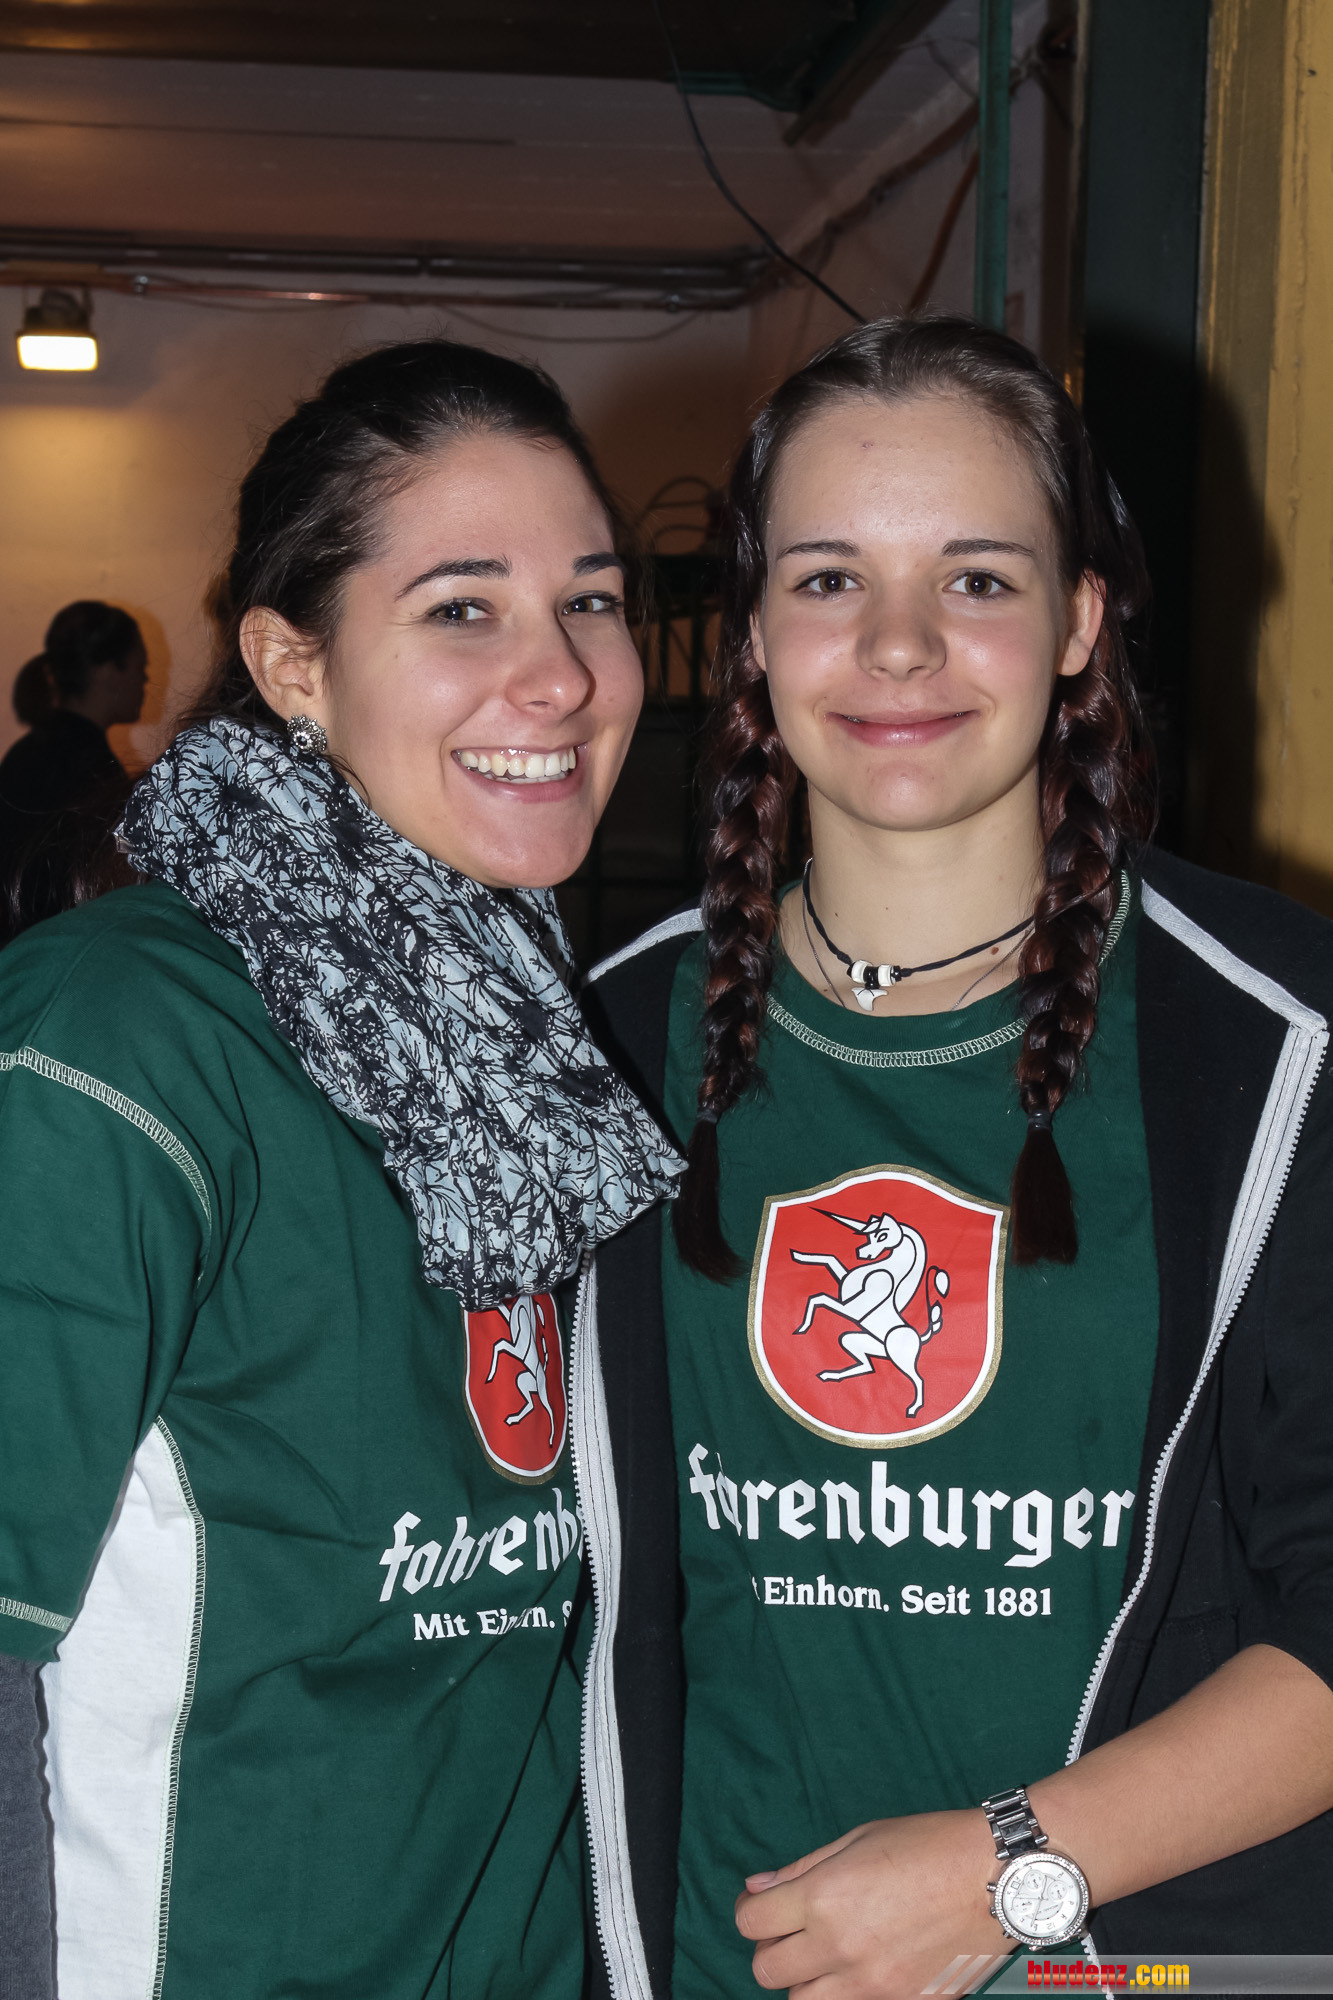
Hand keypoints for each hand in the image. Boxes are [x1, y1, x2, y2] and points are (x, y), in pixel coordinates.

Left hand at [734, 1809, 1009, 1997]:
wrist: (994, 1878)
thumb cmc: (929, 1846)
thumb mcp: (858, 1840)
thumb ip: (802, 1869)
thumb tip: (757, 1888)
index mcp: (824, 1897)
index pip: (752, 1923)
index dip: (751, 1912)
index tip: (761, 1907)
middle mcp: (840, 1946)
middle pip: (767, 1971)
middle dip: (773, 1950)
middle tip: (793, 1933)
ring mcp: (871, 1984)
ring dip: (806, 1981)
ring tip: (828, 1956)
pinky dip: (848, 1995)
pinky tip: (864, 1969)